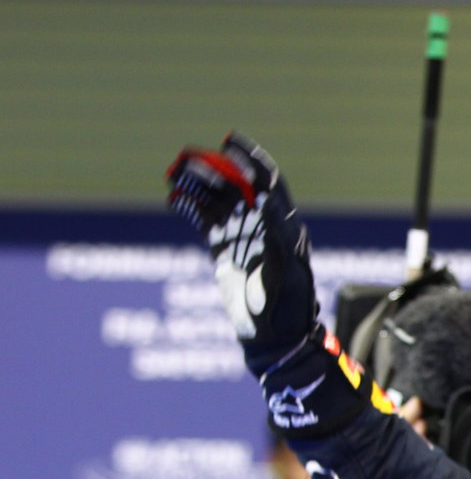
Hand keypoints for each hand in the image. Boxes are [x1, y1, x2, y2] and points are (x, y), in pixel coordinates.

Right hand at [166, 133, 318, 374]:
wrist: (272, 337)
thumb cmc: (289, 306)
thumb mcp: (287, 272)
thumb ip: (277, 236)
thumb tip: (263, 199)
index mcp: (282, 225)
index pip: (266, 181)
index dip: (250, 159)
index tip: (228, 141)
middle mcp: (261, 226)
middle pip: (235, 186)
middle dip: (213, 168)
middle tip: (186, 156)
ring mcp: (240, 237)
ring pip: (216, 201)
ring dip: (196, 184)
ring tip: (173, 172)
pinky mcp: (223, 252)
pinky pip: (204, 222)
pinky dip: (189, 208)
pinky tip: (173, 198)